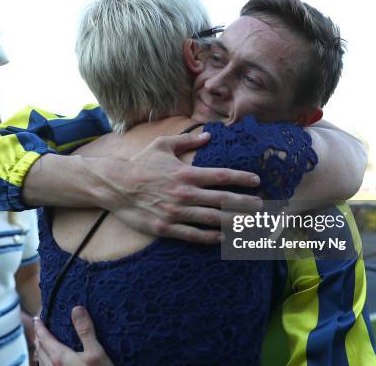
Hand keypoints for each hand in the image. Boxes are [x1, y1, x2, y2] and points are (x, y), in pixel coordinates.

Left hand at [34, 306, 112, 365]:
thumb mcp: (97, 352)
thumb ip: (85, 331)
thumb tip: (76, 309)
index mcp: (59, 358)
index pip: (45, 338)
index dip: (40, 327)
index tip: (38, 318)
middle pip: (40, 349)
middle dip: (39, 337)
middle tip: (39, 327)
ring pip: (41, 361)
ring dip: (41, 350)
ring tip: (42, 343)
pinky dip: (45, 362)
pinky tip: (50, 363)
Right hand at [97, 131, 262, 243]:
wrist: (115, 185)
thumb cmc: (140, 164)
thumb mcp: (162, 145)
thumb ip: (187, 141)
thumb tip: (208, 136)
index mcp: (186, 173)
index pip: (221, 176)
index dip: (241, 179)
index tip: (256, 181)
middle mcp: (185, 193)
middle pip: (222, 200)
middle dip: (245, 203)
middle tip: (261, 207)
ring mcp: (176, 212)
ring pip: (211, 219)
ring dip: (233, 222)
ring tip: (249, 225)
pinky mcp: (166, 227)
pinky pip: (192, 235)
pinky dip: (209, 237)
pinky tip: (222, 238)